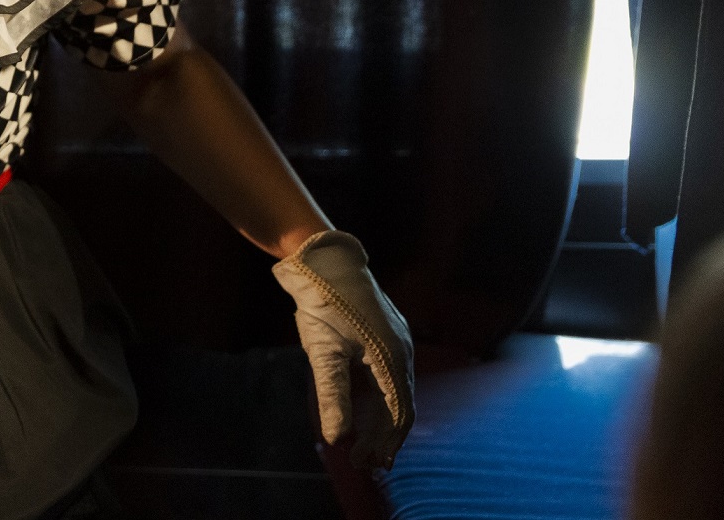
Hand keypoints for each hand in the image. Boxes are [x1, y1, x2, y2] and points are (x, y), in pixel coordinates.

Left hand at [272, 230, 414, 467]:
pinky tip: (361, 413)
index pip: (399, 413)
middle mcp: (402, 351)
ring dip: (379, 420)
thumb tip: (337, 438)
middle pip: (398, 405)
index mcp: (393, 357)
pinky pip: (385, 375)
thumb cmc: (323, 302)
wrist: (322, 260)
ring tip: (363, 446)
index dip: (385, 442)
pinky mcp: (383, 335)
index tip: (367, 464)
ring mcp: (395, 341)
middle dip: (382, 437)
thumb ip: (332, 395)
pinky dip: (375, 398)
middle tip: (363, 463)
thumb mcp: (323, 350)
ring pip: (392, 391)